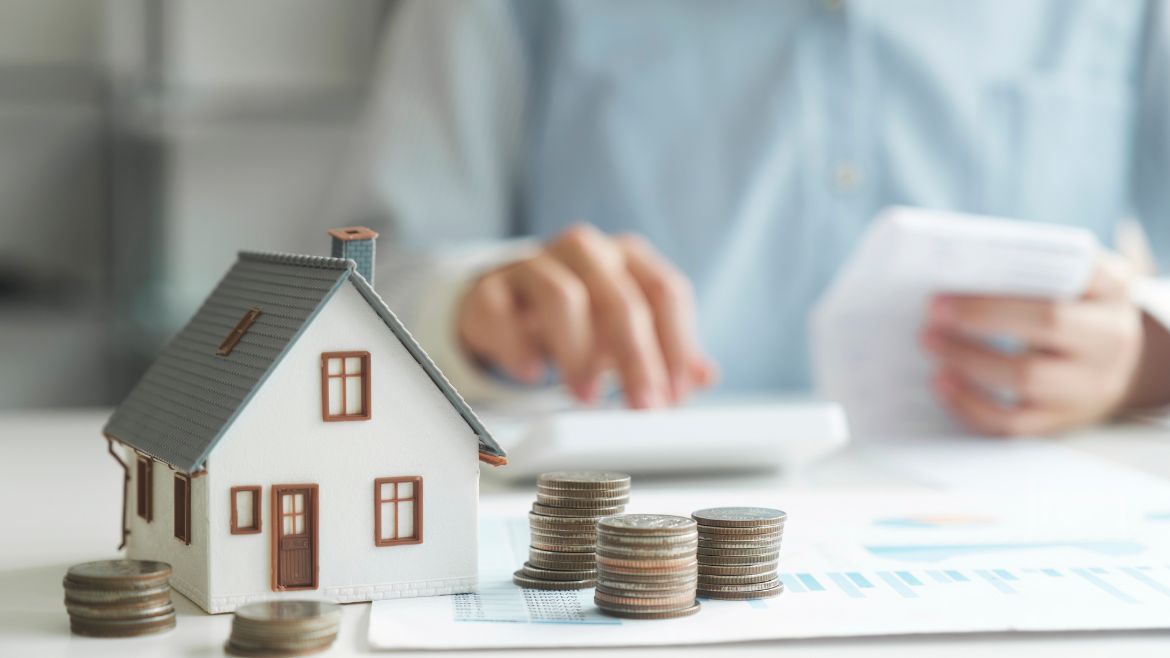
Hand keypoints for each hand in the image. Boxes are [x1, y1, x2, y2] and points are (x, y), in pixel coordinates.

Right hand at [457, 224, 716, 407]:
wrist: (504, 302)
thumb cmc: (579, 317)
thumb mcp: (626, 330)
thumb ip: (667, 352)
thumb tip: (704, 377)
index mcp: (627, 256)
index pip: (665, 292)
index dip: (676, 345)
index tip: (676, 393)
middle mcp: (585, 251)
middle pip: (620, 298)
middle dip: (635, 359)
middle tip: (640, 405)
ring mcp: (534, 263)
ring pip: (562, 296)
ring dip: (579, 353)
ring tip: (586, 395)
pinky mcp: (490, 287)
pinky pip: (502, 311)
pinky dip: (519, 346)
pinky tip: (532, 373)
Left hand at [922, 255, 1155, 435]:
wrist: (1111, 361)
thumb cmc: (1072, 305)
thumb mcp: (1071, 276)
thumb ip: (1032, 266)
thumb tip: (961, 263)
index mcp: (1110, 292)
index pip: (1068, 274)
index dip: (1013, 277)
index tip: (955, 283)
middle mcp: (1109, 339)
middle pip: (1048, 324)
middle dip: (983, 317)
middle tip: (933, 313)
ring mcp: (1088, 386)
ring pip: (1028, 378)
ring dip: (970, 361)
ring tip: (931, 343)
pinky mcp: (1060, 420)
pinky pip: (1014, 422)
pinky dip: (972, 404)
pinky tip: (942, 383)